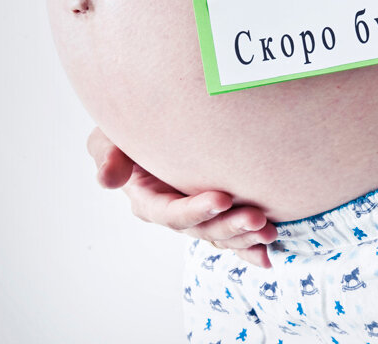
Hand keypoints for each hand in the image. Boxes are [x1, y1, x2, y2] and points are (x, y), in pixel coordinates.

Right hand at [87, 128, 276, 267]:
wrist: (153, 123)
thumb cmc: (130, 130)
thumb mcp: (109, 137)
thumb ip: (108, 155)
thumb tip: (108, 179)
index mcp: (148, 199)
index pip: (172, 212)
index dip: (196, 209)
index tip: (223, 199)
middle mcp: (173, 212)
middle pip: (202, 228)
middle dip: (230, 226)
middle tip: (257, 219)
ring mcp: (195, 214)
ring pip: (220, 234)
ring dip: (244, 237)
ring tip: (269, 233)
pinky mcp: (214, 211)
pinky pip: (231, 235)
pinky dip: (248, 247)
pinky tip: (266, 254)